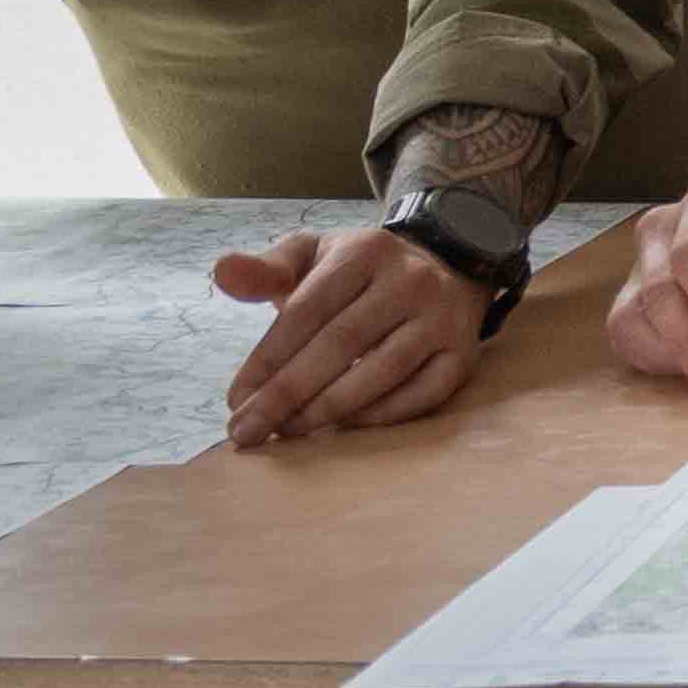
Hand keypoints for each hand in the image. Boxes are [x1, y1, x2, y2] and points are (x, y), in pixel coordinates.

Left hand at [203, 223, 501, 448]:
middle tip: (249, 431)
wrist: (446, 262)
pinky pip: (427, 393)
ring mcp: (443, 318)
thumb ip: (266, 269)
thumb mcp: (314, 255)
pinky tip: (345, 429)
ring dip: (331, 409)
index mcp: (364, 252)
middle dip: (288, 394)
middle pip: (341, 343)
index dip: (268, 359)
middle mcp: (410, 281)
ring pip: (384, 370)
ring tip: (290, 434)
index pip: (307, 311)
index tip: (236, 400)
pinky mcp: (465, 351)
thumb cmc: (361, 271)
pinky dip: (384, 415)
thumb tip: (222, 272)